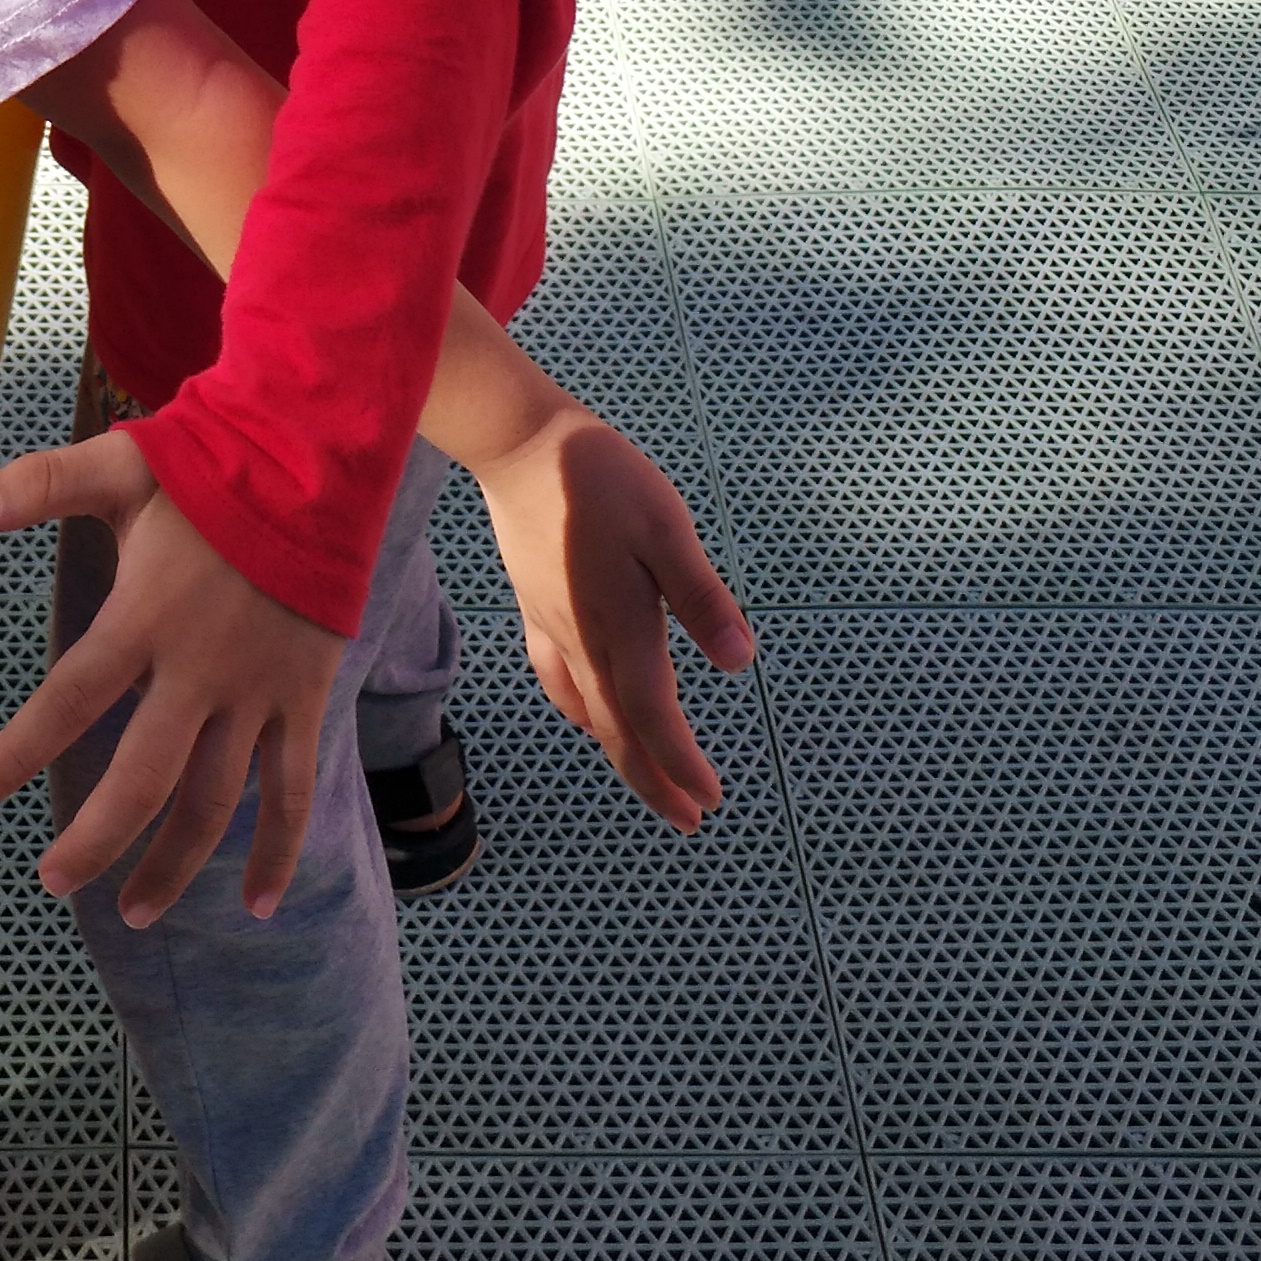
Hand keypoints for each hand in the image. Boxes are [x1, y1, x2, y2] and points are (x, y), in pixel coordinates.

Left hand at [0, 428, 347, 924]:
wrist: (319, 463)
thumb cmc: (211, 467)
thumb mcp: (121, 465)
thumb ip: (42, 483)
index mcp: (145, 614)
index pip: (71, 697)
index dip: (20, 749)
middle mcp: (200, 668)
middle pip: (142, 776)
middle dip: (95, 839)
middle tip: (51, 879)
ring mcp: (257, 692)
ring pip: (214, 802)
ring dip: (173, 864)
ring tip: (133, 914)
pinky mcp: (303, 699)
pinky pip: (294, 791)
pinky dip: (279, 851)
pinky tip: (255, 906)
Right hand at [477, 404, 754, 832]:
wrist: (520, 443)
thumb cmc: (600, 479)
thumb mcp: (668, 526)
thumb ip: (701, 597)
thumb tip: (740, 663)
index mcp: (622, 626)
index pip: (655, 718)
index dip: (681, 764)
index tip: (710, 800)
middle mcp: (584, 638)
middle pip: (619, 730)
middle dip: (654, 780)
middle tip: (689, 818)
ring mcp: (554, 623)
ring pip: (589, 710)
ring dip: (620, 752)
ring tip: (646, 778)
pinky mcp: (536, 602)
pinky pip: (556, 675)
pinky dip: (577, 708)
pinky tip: (585, 711)